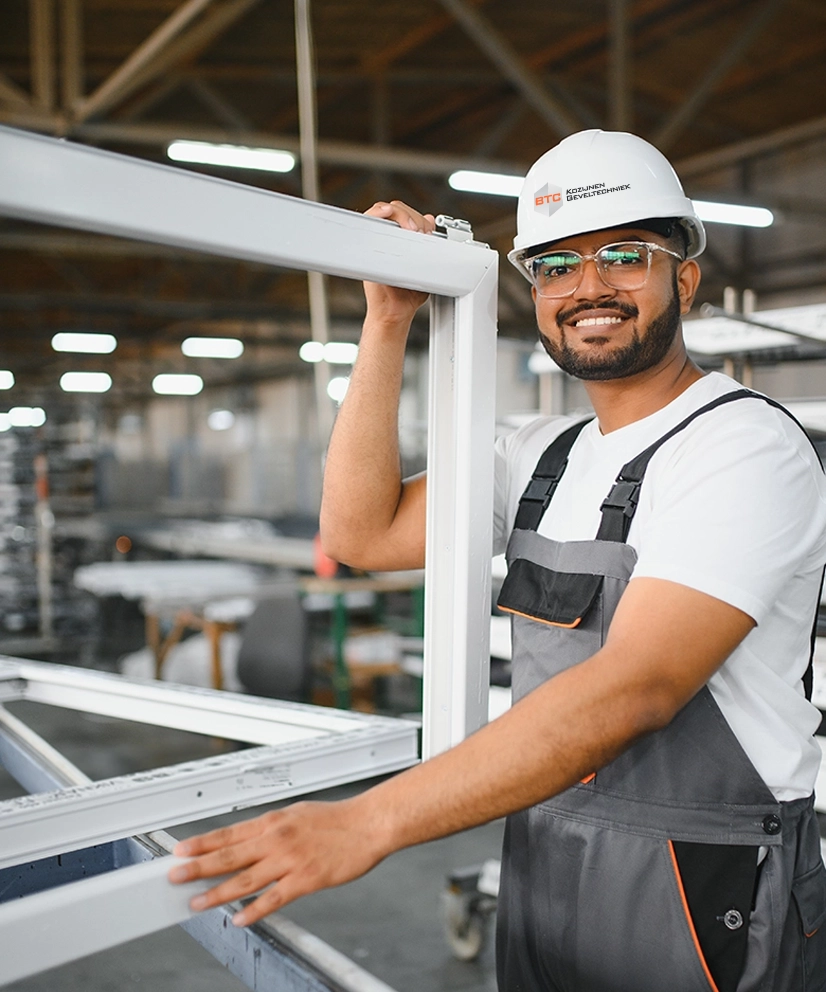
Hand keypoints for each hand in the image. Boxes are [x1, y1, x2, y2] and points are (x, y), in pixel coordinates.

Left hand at [168, 798, 387, 925]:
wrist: (368, 824)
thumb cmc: (336, 819)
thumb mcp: (296, 814)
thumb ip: (271, 828)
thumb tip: (248, 838)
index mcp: (273, 821)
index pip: (228, 833)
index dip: (201, 842)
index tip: (180, 850)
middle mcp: (277, 839)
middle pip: (229, 856)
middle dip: (198, 867)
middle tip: (174, 876)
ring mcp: (290, 860)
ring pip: (245, 879)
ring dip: (217, 892)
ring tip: (196, 903)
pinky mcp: (306, 880)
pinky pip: (274, 898)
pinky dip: (254, 909)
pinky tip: (238, 918)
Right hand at [363, 200, 435, 326]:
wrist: (395, 311)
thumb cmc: (407, 293)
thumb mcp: (423, 265)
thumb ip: (427, 245)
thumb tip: (431, 222)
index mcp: (399, 241)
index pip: (406, 213)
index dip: (418, 216)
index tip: (428, 229)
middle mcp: (385, 238)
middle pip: (395, 209)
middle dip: (412, 216)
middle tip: (421, 232)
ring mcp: (375, 242)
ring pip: (383, 211)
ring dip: (399, 214)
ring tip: (412, 229)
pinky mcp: (366, 248)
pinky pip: (368, 223)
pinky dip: (376, 213)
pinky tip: (387, 213)